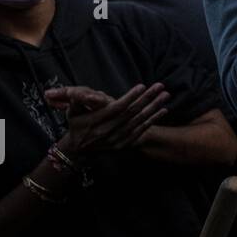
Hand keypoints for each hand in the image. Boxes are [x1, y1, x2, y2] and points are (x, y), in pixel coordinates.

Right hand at [47, 84, 169, 162]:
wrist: (78, 150)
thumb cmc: (77, 125)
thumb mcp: (72, 112)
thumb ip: (77, 101)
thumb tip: (81, 93)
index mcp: (95, 121)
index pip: (116, 108)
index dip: (130, 97)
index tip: (142, 86)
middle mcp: (107, 131)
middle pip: (131, 113)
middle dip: (147, 98)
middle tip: (160, 87)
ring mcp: (117, 139)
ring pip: (139, 121)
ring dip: (154, 107)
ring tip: (165, 95)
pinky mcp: (124, 144)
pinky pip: (141, 131)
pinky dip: (153, 120)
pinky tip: (163, 110)